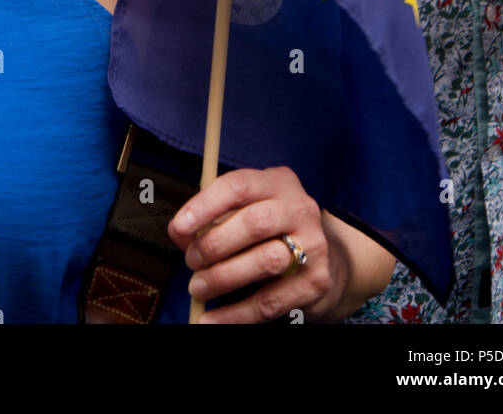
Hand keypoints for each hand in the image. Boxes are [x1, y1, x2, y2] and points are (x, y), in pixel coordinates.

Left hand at [168, 167, 336, 323]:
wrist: (323, 258)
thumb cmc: (270, 230)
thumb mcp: (245, 211)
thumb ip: (212, 218)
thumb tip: (179, 233)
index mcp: (278, 182)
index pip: (239, 185)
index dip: (205, 206)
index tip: (178, 228)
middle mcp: (300, 208)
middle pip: (255, 223)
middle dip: (214, 245)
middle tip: (191, 261)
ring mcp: (314, 245)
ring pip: (266, 262)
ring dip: (223, 278)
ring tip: (198, 288)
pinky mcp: (316, 282)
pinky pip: (271, 302)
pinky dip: (236, 314)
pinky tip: (212, 319)